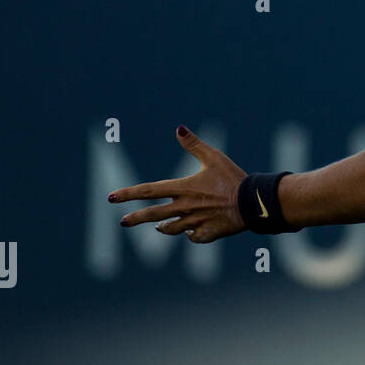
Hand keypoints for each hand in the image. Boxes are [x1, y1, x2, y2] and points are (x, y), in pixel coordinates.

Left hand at [109, 125, 247, 242]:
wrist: (253, 202)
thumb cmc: (233, 177)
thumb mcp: (214, 157)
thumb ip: (194, 144)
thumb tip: (178, 128)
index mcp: (183, 188)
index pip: (148, 191)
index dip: (128, 194)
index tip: (111, 198)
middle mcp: (185, 207)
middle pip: (153, 214)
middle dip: (135, 218)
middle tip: (122, 222)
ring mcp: (195, 222)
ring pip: (171, 229)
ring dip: (162, 228)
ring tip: (158, 227)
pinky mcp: (208, 233)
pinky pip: (193, 236)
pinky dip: (190, 234)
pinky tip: (191, 231)